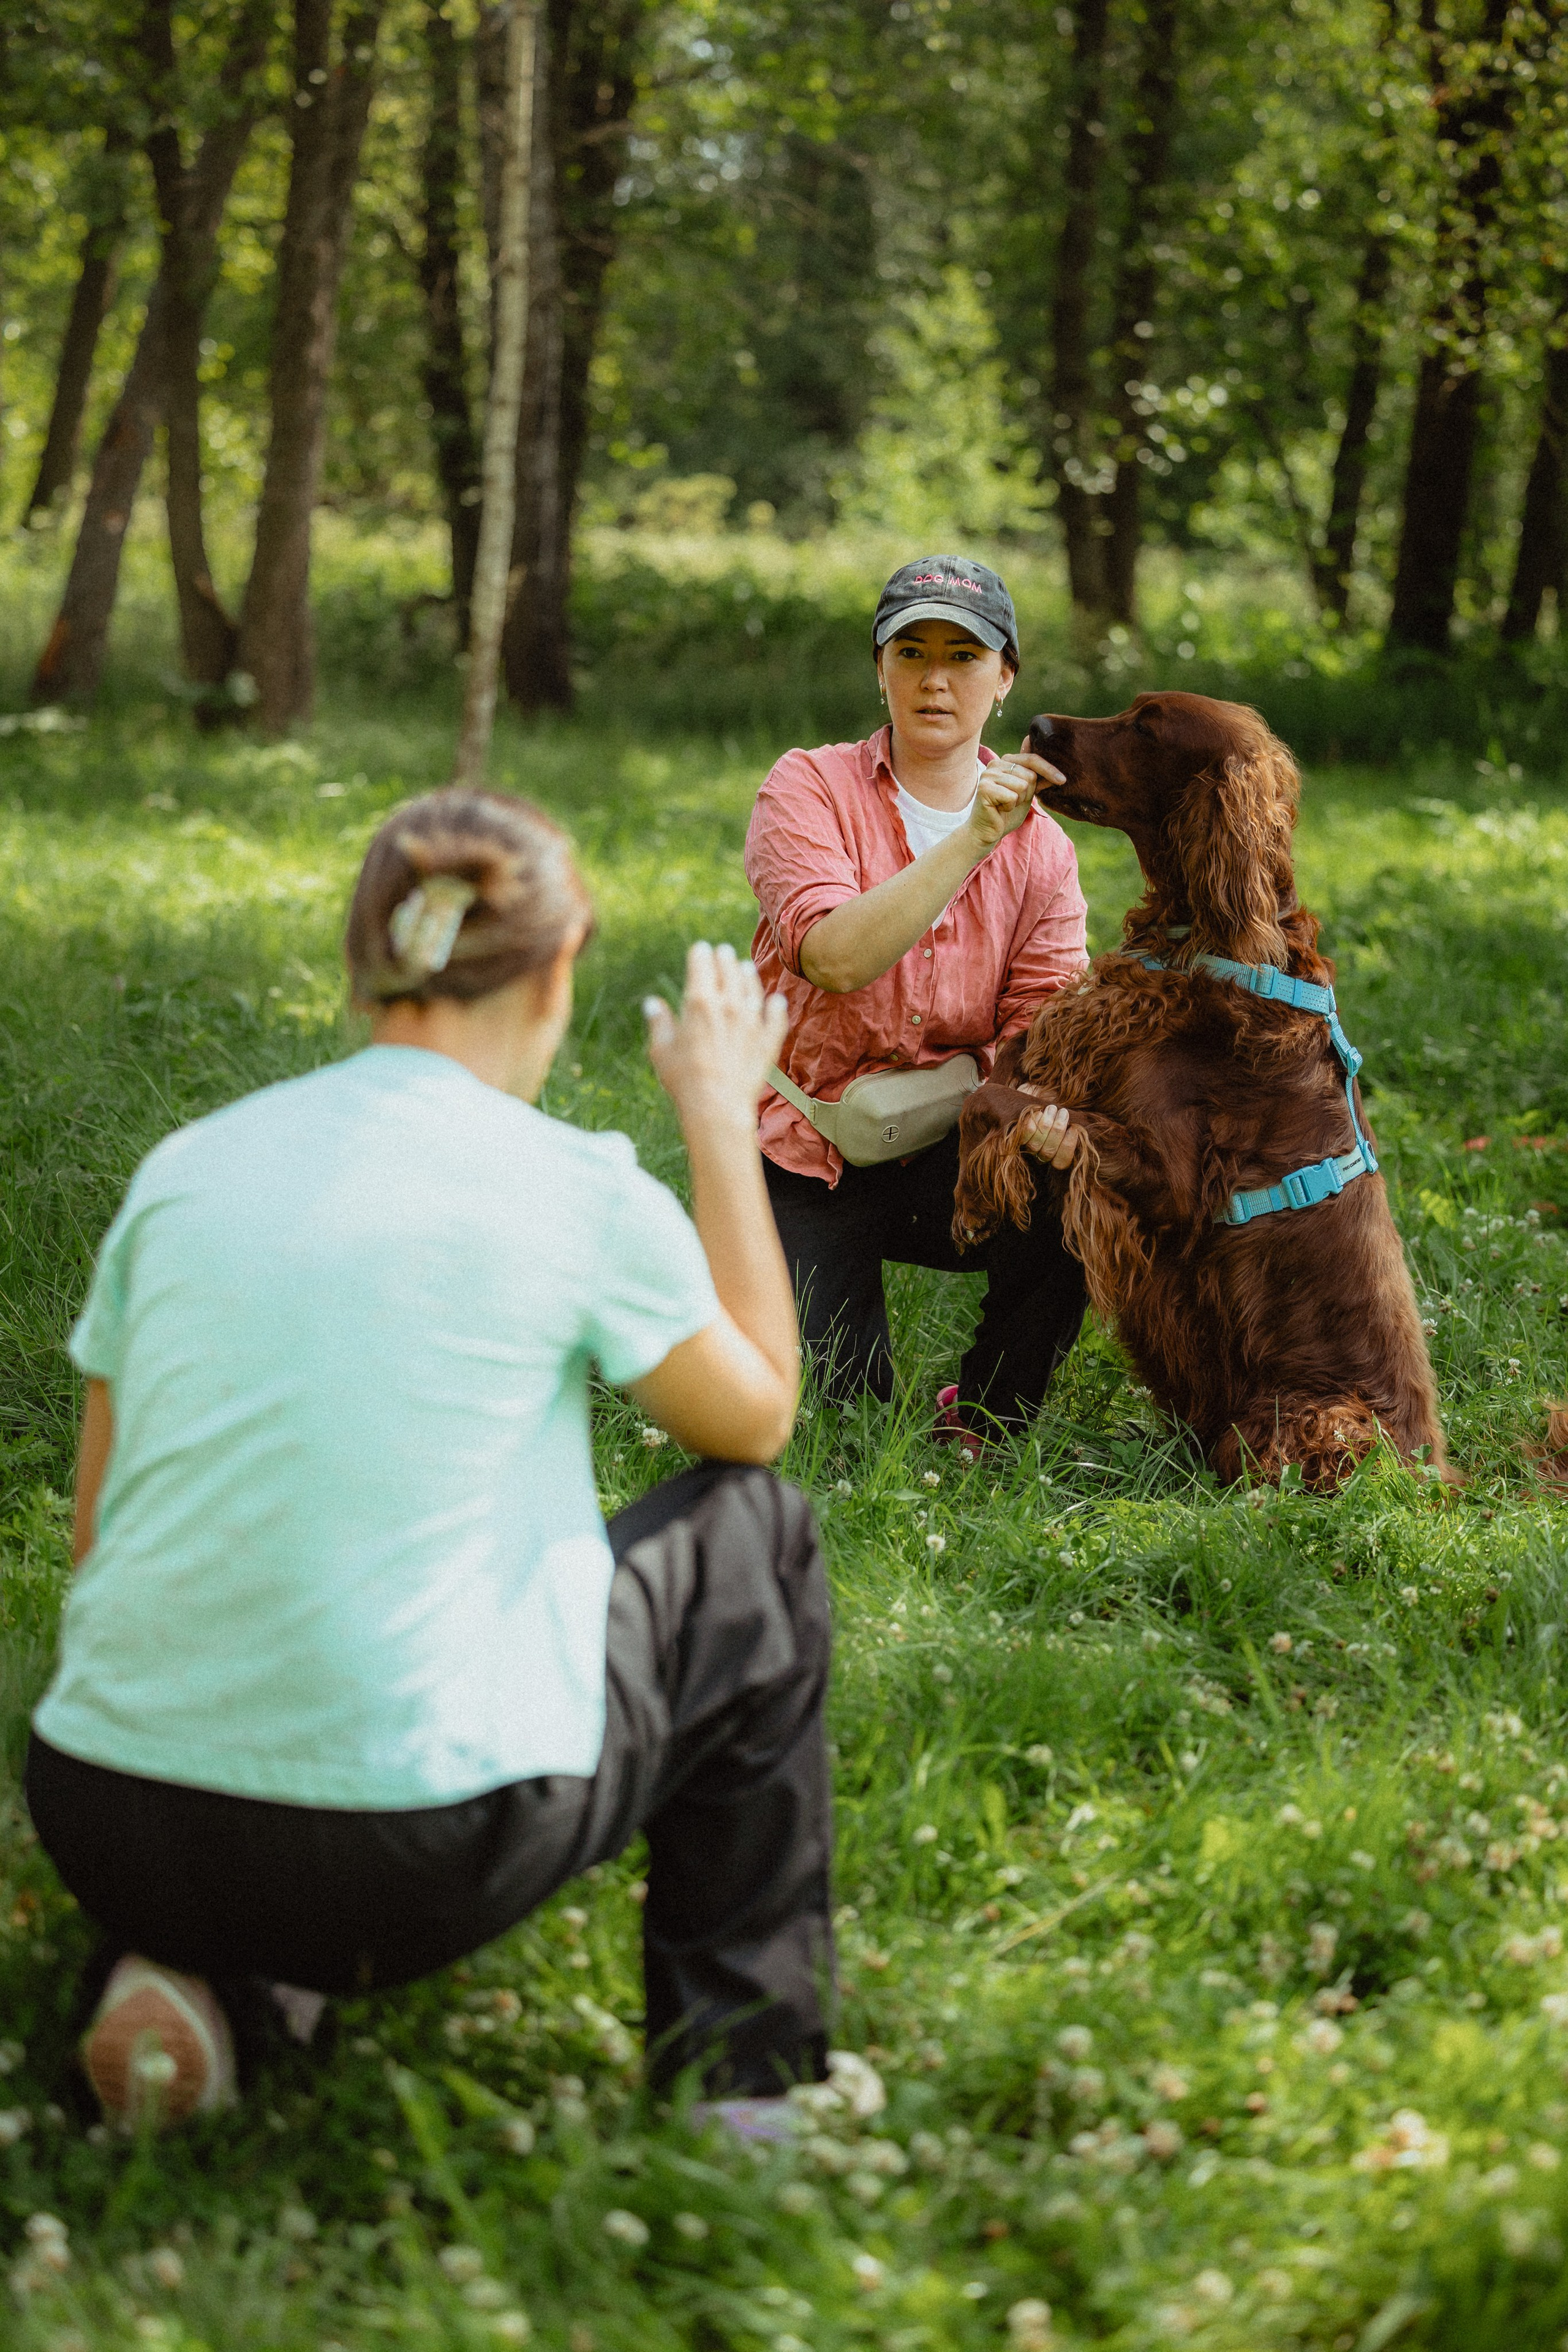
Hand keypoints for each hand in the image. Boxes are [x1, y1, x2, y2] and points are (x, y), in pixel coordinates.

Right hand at [644, 941, 788, 1128]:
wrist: (718, 1107)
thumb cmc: (684, 1080)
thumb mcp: (661, 1050)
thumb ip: (659, 1023)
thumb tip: (652, 1003)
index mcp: (699, 1001)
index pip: (702, 964)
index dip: (700, 954)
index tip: (700, 950)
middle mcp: (729, 1005)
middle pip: (729, 970)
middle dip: (724, 958)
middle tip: (723, 952)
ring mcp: (753, 1022)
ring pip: (753, 988)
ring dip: (749, 975)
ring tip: (746, 967)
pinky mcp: (769, 1041)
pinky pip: (776, 1017)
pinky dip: (776, 1007)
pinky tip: (775, 1001)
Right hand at [965, 748, 1064, 856]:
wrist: (987, 832)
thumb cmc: (1006, 813)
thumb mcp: (1027, 795)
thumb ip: (1038, 781)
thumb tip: (1058, 774)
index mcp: (1006, 761)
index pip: (1032, 759)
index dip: (1049, 769)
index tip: (1062, 780)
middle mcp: (995, 763)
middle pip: (1030, 775)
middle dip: (1027, 794)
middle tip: (1012, 802)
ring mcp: (988, 774)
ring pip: (1022, 786)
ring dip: (1018, 801)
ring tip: (1005, 805)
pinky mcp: (984, 788)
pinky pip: (1012, 796)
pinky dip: (1009, 807)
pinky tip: (999, 809)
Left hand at [1017, 1085, 1077, 1169]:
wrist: (1034, 1097)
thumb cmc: (1056, 1108)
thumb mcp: (1067, 1116)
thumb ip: (1074, 1123)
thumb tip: (1080, 1126)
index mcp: (1056, 1157)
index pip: (1061, 1162)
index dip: (1068, 1146)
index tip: (1074, 1128)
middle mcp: (1040, 1157)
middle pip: (1048, 1152)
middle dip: (1058, 1130)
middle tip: (1063, 1112)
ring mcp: (1027, 1148)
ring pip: (1035, 1145)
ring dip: (1046, 1125)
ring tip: (1053, 1108)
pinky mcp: (1015, 1138)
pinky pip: (1023, 1135)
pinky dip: (1032, 1123)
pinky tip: (1040, 1112)